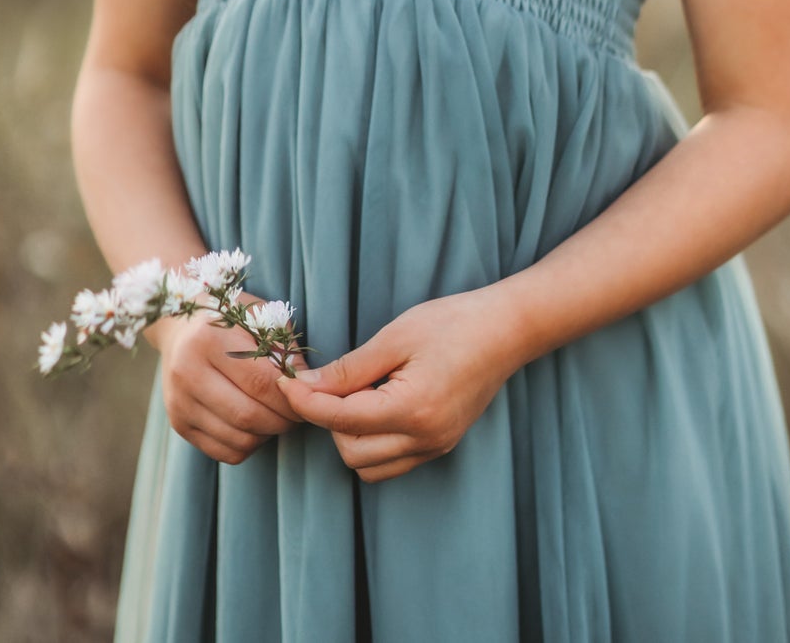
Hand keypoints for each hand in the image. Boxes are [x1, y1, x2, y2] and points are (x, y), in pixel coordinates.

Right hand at [154, 291, 308, 464]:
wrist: (178, 326)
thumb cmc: (228, 319)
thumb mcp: (258, 317)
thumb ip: (285, 349)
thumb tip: (307, 386)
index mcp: (209, 338)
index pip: (260, 382)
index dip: (291, 397)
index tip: (306, 398)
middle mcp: (187, 372)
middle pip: (249, 416)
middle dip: (283, 421)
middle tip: (297, 413)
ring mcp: (179, 401)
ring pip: (239, 439)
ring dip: (267, 434)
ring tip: (276, 416)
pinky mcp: (178, 423)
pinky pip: (225, 452)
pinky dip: (248, 445)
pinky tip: (254, 425)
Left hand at [275, 284, 526, 482]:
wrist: (506, 330)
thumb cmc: (453, 323)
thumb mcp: (396, 336)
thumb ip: (350, 368)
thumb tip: (307, 384)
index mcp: (412, 410)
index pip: (340, 420)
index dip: (305, 402)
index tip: (284, 382)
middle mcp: (424, 439)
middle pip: (350, 451)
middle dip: (327, 419)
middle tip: (321, 381)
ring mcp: (435, 447)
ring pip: (369, 465)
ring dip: (348, 435)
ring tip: (351, 393)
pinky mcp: (440, 445)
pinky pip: (391, 461)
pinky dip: (371, 441)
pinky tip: (372, 405)